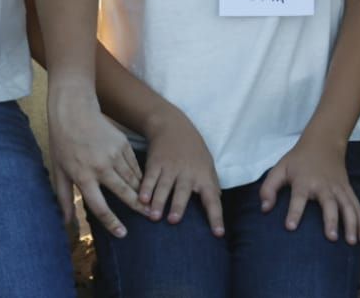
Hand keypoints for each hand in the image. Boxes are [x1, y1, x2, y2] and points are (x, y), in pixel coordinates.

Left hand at [46, 84, 142, 238]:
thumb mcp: (58, 171)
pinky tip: (143, 182)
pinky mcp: (123, 144)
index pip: (100, 206)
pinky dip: (139, 174)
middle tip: (149, 217)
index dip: (112, 223)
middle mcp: (101, 167)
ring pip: (132, 178)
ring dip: (141, 192)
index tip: (123, 233)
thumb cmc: (63, 142)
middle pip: (124, 193)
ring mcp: (114, 154)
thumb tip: (66, 222)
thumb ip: (63, 198)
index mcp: (83, 176)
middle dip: (137, 207)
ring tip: (149, 203)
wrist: (74, 110)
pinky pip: (134, 164)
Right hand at [140, 106, 224, 235]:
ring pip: (164, 186)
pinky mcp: (155, 163)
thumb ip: (211, 183)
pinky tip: (141, 199)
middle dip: (178, 205)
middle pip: (183, 191)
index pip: (212, 199)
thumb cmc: (193, 150)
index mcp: (203, 176)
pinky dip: (145, 188)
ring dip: (158, 201)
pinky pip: (149, 178)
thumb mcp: (207, 163)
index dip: (216, 217)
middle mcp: (187, 172)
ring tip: (153, 216)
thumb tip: (218, 200)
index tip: (218, 233)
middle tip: (173, 220)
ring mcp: (170, 167)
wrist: (172, 125)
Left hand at [259, 139, 359, 244]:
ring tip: (352, 242)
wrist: (323, 142)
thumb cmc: (298, 160)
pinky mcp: (347, 190)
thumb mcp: (280, 168)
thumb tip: (264, 209)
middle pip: (328, 203)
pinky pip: (356, 206)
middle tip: (331, 238)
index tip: (290, 227)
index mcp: (304, 181)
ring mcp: (338, 188)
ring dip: (351, 224)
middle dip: (330, 220)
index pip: (298, 197)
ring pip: (347, 206)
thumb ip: (269, 188)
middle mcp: (323, 185)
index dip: (294, 211)